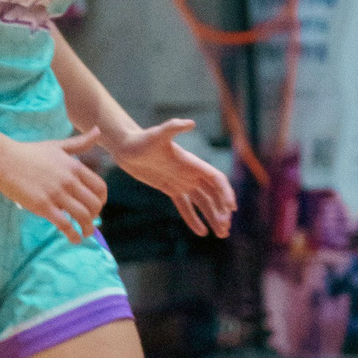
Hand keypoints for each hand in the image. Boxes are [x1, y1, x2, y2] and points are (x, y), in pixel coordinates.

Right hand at [0, 129, 108, 243]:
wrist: (3, 159)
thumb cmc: (29, 152)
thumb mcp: (57, 145)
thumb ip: (80, 143)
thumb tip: (98, 130)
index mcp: (74, 166)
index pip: (100, 187)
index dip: (102, 200)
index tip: (97, 206)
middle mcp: (69, 181)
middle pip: (94, 204)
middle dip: (95, 216)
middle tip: (88, 221)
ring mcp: (56, 194)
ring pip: (83, 216)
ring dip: (88, 228)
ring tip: (85, 234)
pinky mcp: (43, 206)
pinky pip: (65, 225)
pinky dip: (73, 235)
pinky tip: (73, 239)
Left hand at [113, 116, 234, 238]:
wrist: (127, 146)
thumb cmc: (142, 139)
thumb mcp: (157, 135)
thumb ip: (174, 127)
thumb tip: (190, 123)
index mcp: (192, 163)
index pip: (216, 179)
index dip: (225, 193)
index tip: (231, 209)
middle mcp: (191, 173)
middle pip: (213, 194)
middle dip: (222, 211)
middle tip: (225, 229)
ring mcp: (182, 181)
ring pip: (203, 202)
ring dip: (213, 217)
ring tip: (222, 234)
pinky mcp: (171, 189)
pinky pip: (186, 206)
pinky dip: (194, 219)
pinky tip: (202, 233)